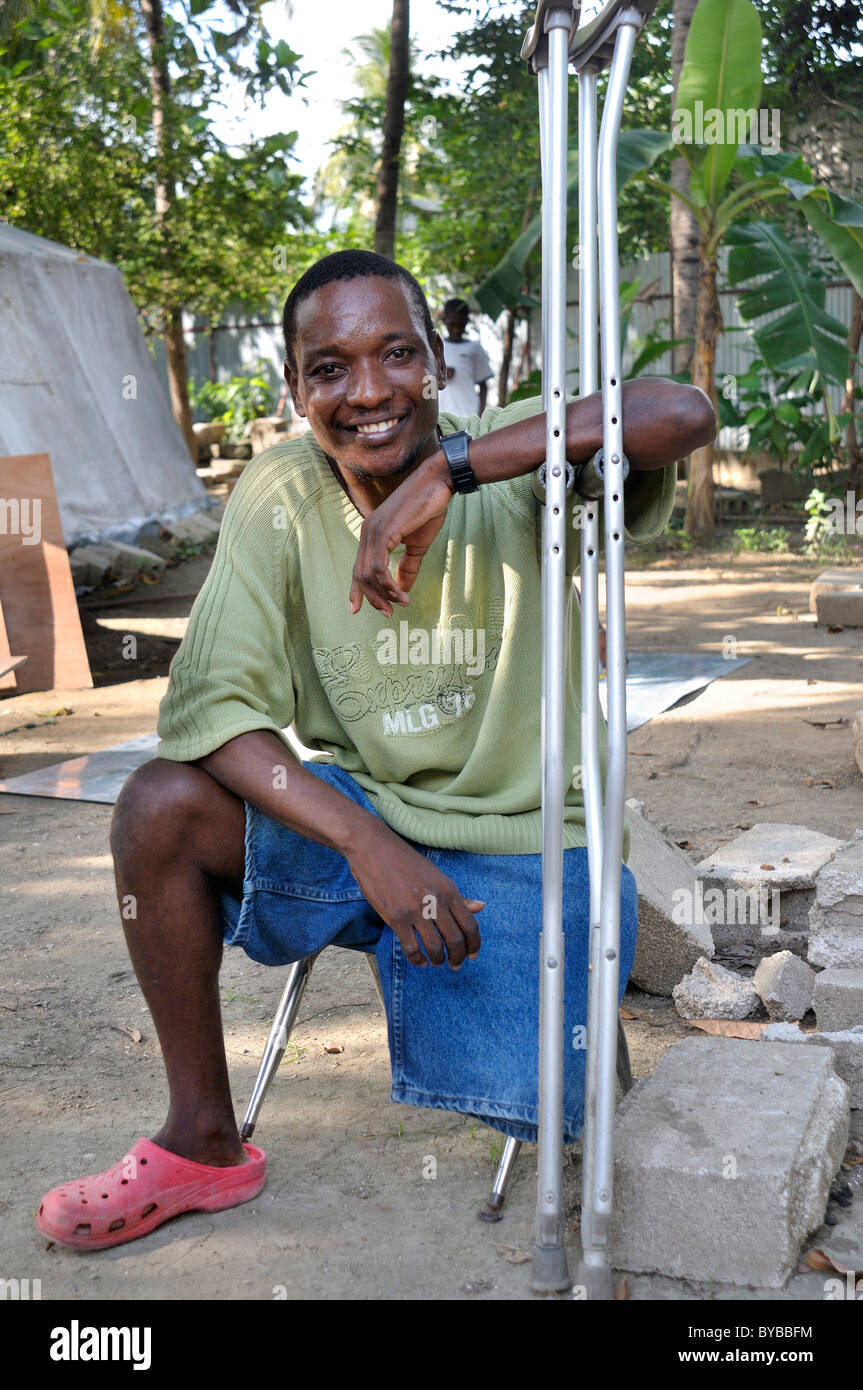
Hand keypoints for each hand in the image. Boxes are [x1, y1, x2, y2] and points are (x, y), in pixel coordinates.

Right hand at [348, 831, 483, 968]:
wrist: (374, 849)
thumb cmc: (406, 862)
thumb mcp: (437, 876)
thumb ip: (457, 896)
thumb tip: (481, 907)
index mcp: (448, 890)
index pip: (470, 925)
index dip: (473, 945)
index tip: (472, 955)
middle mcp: (435, 901)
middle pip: (455, 940)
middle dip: (457, 958)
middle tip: (455, 965)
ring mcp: (415, 911)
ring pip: (434, 947)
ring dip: (438, 960)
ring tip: (436, 962)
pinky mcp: (396, 918)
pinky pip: (411, 948)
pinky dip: (417, 960)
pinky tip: (419, 961)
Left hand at [349, 456, 453, 616]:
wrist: (437, 483)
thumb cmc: (427, 509)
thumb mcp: (417, 545)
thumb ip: (407, 567)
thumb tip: (402, 589)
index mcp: (371, 535)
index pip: (358, 567)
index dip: (356, 590)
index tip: (356, 609)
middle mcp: (367, 533)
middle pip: (360, 575)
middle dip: (372, 598)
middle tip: (388, 613)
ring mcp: (372, 531)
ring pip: (368, 574)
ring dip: (384, 594)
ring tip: (401, 602)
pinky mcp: (383, 532)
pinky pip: (378, 567)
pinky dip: (388, 584)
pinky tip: (400, 592)